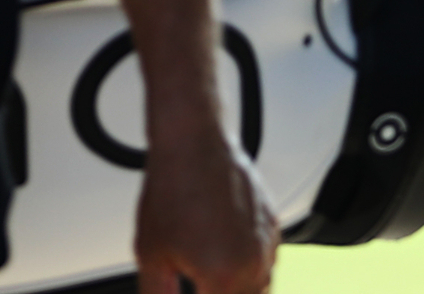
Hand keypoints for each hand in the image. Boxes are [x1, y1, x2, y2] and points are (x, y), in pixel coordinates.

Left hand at [134, 122, 279, 293]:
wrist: (191, 144)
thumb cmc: (172, 189)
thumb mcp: (151, 252)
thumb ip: (157, 292)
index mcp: (222, 278)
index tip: (192, 286)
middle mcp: (252, 265)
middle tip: (199, 281)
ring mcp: (267, 244)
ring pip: (262, 286)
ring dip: (239, 287)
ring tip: (209, 268)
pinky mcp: (273, 226)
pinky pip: (268, 259)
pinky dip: (250, 264)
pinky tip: (225, 251)